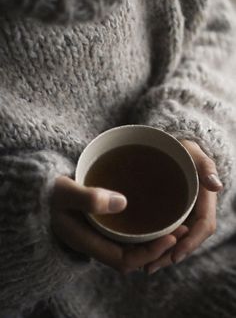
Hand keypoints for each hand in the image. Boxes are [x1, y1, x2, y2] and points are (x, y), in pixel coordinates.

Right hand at [50, 176, 177, 273]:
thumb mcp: (65, 193)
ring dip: (154, 239)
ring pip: (132, 245)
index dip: (149, 254)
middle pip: (133, 256)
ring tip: (177, 223)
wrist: (40, 191)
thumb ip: (89, 198)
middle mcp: (96, 242)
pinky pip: (127, 233)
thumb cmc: (50, 193)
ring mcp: (100, 234)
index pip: (123, 260)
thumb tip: (122, 202)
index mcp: (87, 241)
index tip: (170, 237)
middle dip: (159, 248)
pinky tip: (156, 216)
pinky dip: (144, 229)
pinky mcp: (103, 224)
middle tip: (182, 229)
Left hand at [144, 140, 223, 274]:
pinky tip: (143, 249)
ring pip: (178, 239)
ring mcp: (184, 213)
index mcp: (205, 200)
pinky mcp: (172, 212)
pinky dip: (159, 243)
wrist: (175, 150)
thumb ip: (206, 167)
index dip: (191, 243)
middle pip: (189, 239)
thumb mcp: (194, 153)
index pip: (204, 226)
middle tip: (150, 267)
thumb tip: (216, 186)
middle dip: (173, 255)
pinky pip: (169, 231)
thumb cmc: (184, 150)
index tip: (175, 256)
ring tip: (144, 266)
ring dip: (164, 254)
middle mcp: (196, 210)